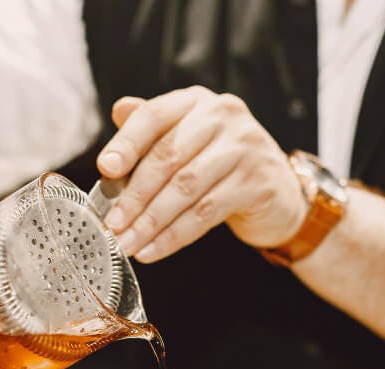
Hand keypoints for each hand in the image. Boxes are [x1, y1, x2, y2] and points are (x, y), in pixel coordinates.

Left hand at [95, 87, 306, 262]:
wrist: (279, 192)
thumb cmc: (222, 166)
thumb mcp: (187, 142)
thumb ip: (154, 131)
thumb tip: (118, 110)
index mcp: (196, 102)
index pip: (154, 116)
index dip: (127, 143)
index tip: (105, 169)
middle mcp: (222, 116)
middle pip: (168, 157)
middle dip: (134, 196)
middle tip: (112, 224)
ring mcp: (244, 148)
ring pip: (185, 188)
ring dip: (151, 221)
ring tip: (128, 243)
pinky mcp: (256, 183)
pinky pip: (206, 213)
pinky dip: (175, 235)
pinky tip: (154, 250)